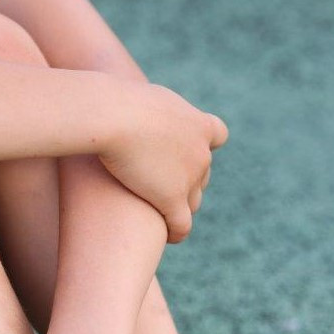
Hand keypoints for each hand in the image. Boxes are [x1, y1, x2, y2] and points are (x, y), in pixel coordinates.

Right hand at [99, 79, 228, 242]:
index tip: (184, 148)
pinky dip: (176, 232)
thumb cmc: (119, 102)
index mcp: (198, 123)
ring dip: (181, 208)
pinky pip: (182, 226)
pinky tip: (166, 237)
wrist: (115, 116)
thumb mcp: (141, 96)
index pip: (218, 135)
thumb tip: (140, 112)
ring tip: (160, 212)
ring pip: (193, 202)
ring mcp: (190, 178)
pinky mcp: (172, 200)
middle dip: (187, 180)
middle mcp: (201, 152)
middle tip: (159, 183)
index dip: (204, 144)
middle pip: (202, 174)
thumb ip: (149, 110)